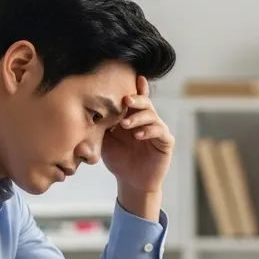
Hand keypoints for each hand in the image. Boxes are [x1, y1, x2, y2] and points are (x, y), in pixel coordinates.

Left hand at [103, 76, 171, 214]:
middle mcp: (147, 120)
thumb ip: (104, 124)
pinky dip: (149, 131)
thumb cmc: (118, 159)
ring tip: (125, 124)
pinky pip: (160, 131)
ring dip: (138, 117)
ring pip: (152, 115)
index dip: (135, 88)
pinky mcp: (166, 142)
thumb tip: (93, 107)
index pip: (135, 99)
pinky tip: (138, 135)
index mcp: (133, 116)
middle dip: (135, 99)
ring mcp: (158, 130)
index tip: (133, 77)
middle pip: (145, 103)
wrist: (131, 182)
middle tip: (125, 100)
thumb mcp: (106, 139)